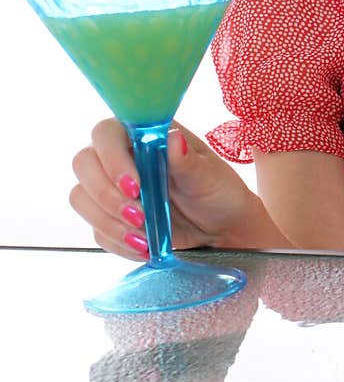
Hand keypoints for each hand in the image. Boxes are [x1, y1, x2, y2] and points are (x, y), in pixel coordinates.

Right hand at [70, 118, 262, 259]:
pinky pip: (96, 230)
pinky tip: (145, 248)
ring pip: (81, 197)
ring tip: (144, 239)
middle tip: (139, 216)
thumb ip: (188, 161)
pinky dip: (117, 242)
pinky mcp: (110, 219)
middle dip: (106, 194)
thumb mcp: (209, 177)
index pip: (106, 133)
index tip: (135, 187)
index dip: (112, 158)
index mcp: (142, 135)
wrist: (223, 229)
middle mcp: (120, 157)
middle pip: (83, 163)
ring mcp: (111, 188)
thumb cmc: (217, 192)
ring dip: (108, 221)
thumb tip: (173, 138)